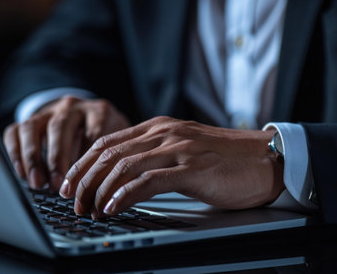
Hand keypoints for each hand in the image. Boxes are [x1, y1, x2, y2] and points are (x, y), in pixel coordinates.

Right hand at [3, 96, 129, 189]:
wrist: (88, 115)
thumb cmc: (108, 136)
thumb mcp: (117, 142)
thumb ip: (114, 158)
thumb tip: (108, 189)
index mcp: (99, 111)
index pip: (93, 131)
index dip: (87, 158)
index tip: (84, 182)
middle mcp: (72, 106)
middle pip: (59, 127)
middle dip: (56, 158)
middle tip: (56, 185)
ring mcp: (49, 110)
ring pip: (32, 127)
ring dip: (33, 157)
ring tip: (37, 183)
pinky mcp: (30, 118)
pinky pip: (15, 132)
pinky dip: (15, 153)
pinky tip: (22, 173)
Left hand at [60, 116, 284, 217]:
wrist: (266, 158)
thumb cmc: (226, 159)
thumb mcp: (184, 150)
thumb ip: (156, 156)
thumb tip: (126, 178)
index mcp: (160, 127)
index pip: (108, 141)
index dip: (83, 163)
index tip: (70, 182)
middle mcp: (165, 133)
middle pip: (109, 152)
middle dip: (84, 178)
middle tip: (73, 200)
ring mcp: (179, 148)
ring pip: (124, 165)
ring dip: (100, 190)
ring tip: (89, 209)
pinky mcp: (192, 168)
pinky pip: (149, 180)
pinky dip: (125, 194)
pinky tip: (113, 207)